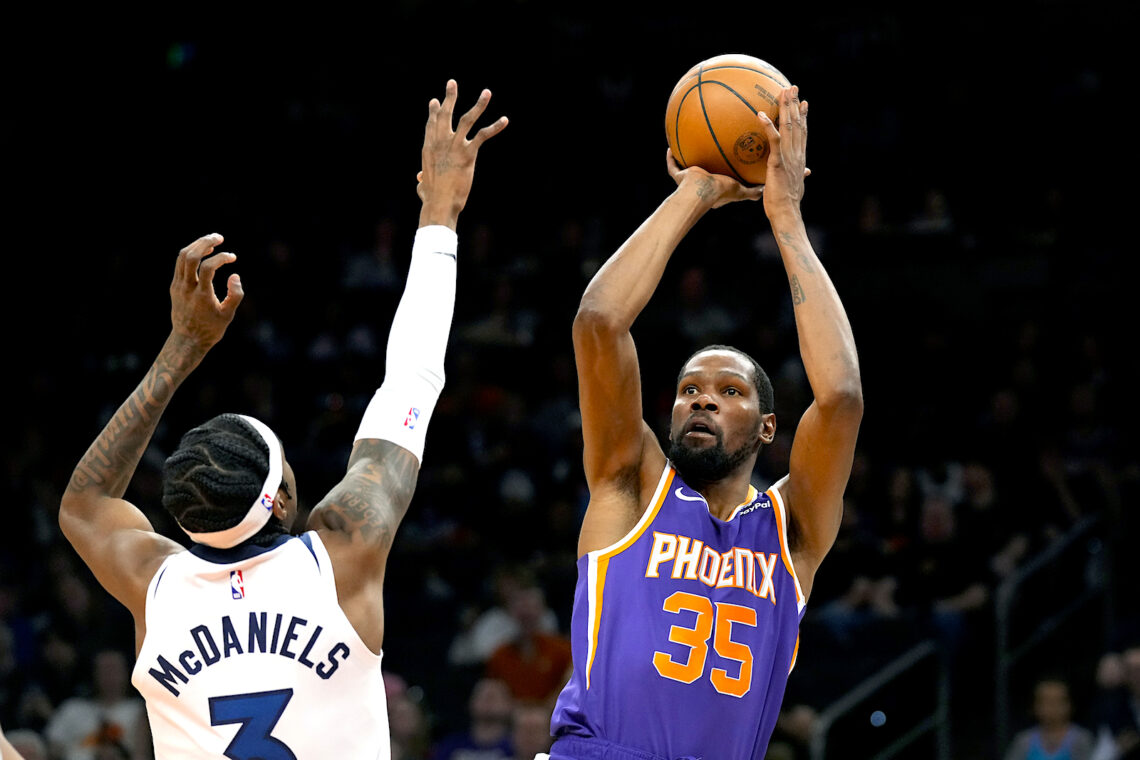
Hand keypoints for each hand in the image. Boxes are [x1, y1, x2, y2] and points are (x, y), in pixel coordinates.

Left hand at [169, 233, 242, 349]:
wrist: (187, 340)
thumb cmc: (211, 328)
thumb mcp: (228, 315)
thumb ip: (235, 295)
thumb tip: (235, 275)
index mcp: (201, 296)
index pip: (208, 267)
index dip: (221, 258)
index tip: (233, 258)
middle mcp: (187, 288)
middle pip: (190, 256)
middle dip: (204, 243)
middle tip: (219, 237)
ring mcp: (178, 286)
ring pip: (182, 257)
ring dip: (197, 245)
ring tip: (212, 241)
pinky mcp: (175, 286)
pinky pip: (180, 263)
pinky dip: (191, 253)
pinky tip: (203, 252)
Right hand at [417, 79, 508, 228]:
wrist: (439, 203)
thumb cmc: (431, 198)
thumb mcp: (423, 185)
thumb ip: (421, 180)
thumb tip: (419, 180)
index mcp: (429, 148)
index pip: (431, 125)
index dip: (434, 112)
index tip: (434, 101)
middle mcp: (440, 142)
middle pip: (445, 114)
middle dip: (450, 97)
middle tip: (452, 83)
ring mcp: (454, 146)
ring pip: (467, 119)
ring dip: (479, 105)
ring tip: (487, 93)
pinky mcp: (468, 154)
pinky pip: (483, 135)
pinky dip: (495, 127)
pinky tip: (505, 120)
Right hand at [666, 148, 761, 208]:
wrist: (702, 191)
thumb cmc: (721, 191)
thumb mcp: (740, 191)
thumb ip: (752, 191)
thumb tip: (764, 188)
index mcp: (712, 190)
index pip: (715, 181)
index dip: (718, 175)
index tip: (721, 167)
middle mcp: (699, 185)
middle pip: (700, 172)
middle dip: (701, 165)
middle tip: (705, 152)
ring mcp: (687, 181)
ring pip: (683, 169)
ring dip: (684, 160)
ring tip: (686, 145)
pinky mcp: (679, 176)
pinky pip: (672, 166)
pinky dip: (670, 158)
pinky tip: (671, 148)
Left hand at [756, 85, 810, 221]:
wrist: (786, 213)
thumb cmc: (786, 204)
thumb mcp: (794, 186)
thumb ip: (798, 175)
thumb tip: (806, 172)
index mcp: (800, 158)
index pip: (803, 133)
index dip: (804, 117)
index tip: (804, 104)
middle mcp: (797, 154)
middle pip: (798, 124)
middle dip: (795, 104)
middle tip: (793, 88)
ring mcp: (789, 157)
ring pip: (789, 127)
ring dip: (786, 108)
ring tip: (783, 92)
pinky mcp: (778, 162)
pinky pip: (773, 140)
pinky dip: (768, 126)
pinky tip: (761, 114)